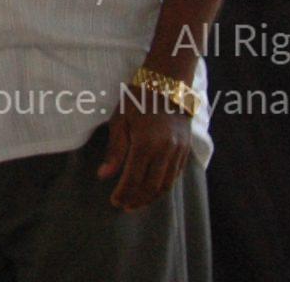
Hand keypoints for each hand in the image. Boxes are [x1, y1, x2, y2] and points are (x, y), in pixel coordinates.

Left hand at [95, 81, 193, 210]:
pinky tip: (154, 189)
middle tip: (125, 206)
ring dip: (152, 197)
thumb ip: (115, 150)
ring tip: (138, 202)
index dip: (124, 193)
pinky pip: (176, 175)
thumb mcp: (120, 120)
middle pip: (151, 186)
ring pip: (166, 184)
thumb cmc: (138, 99)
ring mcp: (179, 152)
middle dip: (137, 199)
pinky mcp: (186, 150)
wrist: (167, 84)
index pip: (134, 178)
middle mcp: (165, 151)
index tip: (115, 202)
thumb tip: (103, 176)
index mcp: (146, 143)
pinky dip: (164, 186)